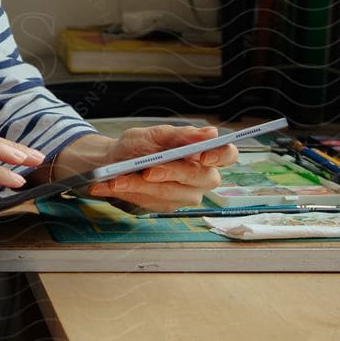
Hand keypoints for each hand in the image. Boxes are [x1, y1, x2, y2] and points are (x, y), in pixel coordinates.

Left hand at [79, 124, 237, 211]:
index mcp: (203, 154)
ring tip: (116, 179)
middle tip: (147, 171)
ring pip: (170, 193)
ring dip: (140, 186)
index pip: (228, 154)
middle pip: (200, 178)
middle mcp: (200, 178)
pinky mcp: (166, 207)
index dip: (221, 155)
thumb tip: (210, 133)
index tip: (204, 154)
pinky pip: (151, 201)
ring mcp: (185, 195)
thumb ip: (179, 135)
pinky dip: (129, 192)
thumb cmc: (138, 146)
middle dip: (171, 173)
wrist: (111, 162)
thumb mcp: (153, 135)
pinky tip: (112, 185)